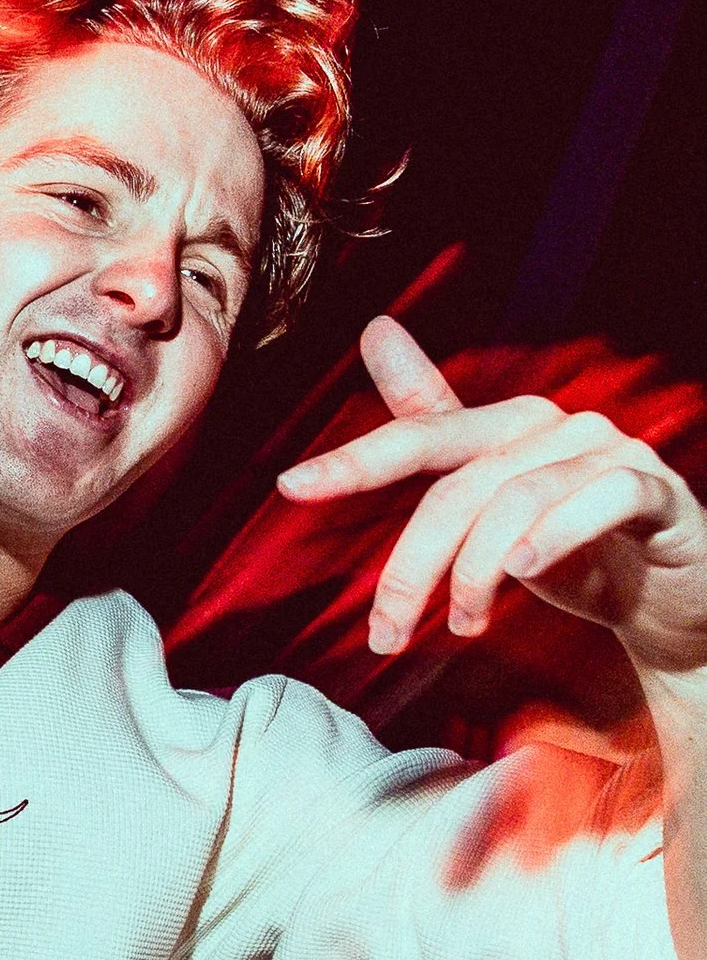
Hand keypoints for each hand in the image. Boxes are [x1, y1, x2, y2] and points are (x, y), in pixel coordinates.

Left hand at [278, 319, 706, 678]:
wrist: (674, 605)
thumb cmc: (577, 551)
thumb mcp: (494, 506)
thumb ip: (435, 431)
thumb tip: (375, 328)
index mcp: (510, 425)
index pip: (420, 436)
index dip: (356, 460)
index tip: (292, 486)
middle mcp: (559, 425)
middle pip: (458, 485)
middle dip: (413, 563)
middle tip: (386, 631)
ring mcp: (613, 453)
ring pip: (517, 500)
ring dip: (475, 573)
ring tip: (461, 626)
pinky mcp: (658, 491)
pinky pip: (601, 500)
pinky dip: (556, 536)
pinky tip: (524, 571)